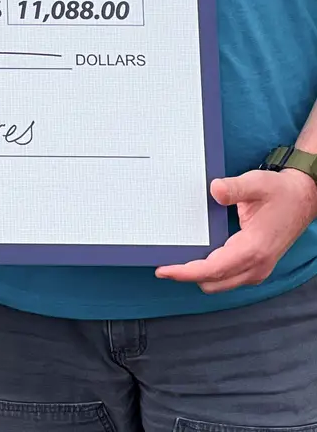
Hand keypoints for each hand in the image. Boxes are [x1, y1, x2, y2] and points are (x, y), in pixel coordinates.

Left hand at [155, 169, 316, 292]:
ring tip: (177, 261)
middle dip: (188, 275)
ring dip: (199, 275)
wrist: (303, 199)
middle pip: (213, 282)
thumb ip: (234, 187)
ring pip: (220, 283)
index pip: (213, 269)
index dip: (186, 272)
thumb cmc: (280, 192)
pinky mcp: (256, 266)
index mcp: (254, 249)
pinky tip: (198, 258)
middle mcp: (256, 265)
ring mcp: (258, 269)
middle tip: (164, 264)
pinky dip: (211, 272)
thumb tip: (215, 190)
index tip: (164, 270)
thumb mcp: (256, 183)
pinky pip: (228, 277)